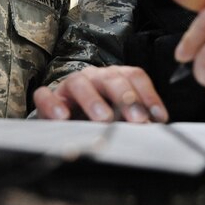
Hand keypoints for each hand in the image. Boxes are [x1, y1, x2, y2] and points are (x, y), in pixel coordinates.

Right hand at [34, 66, 168, 122]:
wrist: (65, 119)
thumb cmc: (98, 117)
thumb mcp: (120, 117)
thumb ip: (135, 119)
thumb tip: (155, 128)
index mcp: (115, 77)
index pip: (134, 76)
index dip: (148, 94)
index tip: (158, 117)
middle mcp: (94, 77)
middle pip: (111, 78)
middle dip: (126, 98)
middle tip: (137, 120)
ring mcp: (70, 85)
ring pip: (79, 82)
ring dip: (93, 100)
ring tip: (104, 118)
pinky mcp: (49, 97)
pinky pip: (45, 95)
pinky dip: (53, 104)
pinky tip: (63, 117)